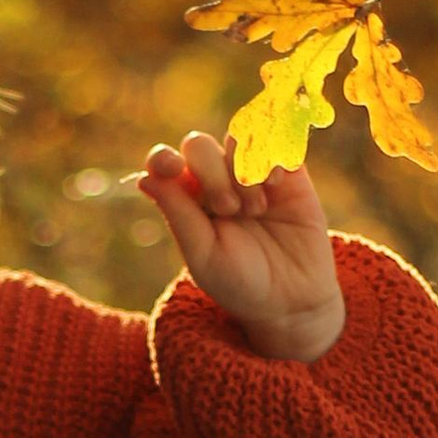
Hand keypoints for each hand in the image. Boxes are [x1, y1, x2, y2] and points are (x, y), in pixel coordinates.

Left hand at [139, 133, 344, 364]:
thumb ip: (178, 215)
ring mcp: (251, 173)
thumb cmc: (240, 283)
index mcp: (187, 201)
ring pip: (236, 138)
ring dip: (242, 171)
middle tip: (230, 211)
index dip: (163, 158)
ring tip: (255, 209)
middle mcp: (215, 181)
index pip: (165, 163)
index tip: (172, 168)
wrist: (293, 299)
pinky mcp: (287, 171)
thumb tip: (144, 177)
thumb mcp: (203, 255)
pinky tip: (275, 186)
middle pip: (199, 146)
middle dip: (211, 174)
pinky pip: (274, 139)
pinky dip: (270, 157)